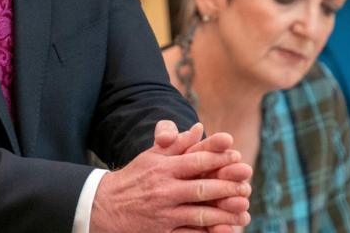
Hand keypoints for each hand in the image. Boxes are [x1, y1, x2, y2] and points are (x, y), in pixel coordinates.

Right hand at [90, 121, 251, 232]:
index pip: (196, 161)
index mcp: (164, 168)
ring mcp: (164, 213)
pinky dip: (206, 232)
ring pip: (199, 214)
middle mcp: (164, 190)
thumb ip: (176, 144)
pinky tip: (222, 230)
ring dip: (224, 214)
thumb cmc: (133, 177)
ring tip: (243, 212)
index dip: (219, 159)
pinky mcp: (161, 231)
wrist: (103, 206)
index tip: (237, 158)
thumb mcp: (152, 156)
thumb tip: (198, 128)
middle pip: (202, 188)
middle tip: (247, 187)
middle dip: (228, 188)